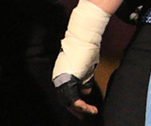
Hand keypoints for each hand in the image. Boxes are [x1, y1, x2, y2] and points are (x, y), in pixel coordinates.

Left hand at [52, 0, 109, 115]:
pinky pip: (73, 98)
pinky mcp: (68, 79)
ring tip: (91, 110)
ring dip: (81, 108)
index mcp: (61, 74)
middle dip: (77, 109)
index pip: (66, 93)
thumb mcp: (86, 68)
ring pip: (69, 100)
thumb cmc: (86, 49)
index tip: (84, 109)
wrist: (84, 38)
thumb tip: (85, 91)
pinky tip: (88, 107)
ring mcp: (62, 79)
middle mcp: (58, 78)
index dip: (74, 104)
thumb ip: (84, 80)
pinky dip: (81, 105)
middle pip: (66, 99)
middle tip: (88, 113)